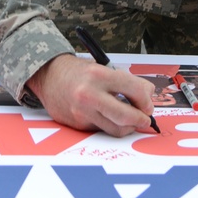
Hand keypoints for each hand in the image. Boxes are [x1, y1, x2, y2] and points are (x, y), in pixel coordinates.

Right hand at [25, 53, 156, 136]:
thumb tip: (149, 96)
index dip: (146, 101)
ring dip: (128, 127)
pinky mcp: (77, 124)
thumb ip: (128, 82)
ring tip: (129, 120)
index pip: (135, 90)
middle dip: (141, 120)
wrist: (49, 76)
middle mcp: (89, 94)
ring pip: (115, 129)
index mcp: (100, 75)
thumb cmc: (80, 72)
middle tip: (145, 119)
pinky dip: (110, 125)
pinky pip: (101, 129)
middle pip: (126, 116)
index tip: (148, 105)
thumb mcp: (104, 68)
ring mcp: (82, 112)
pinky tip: (108, 117)